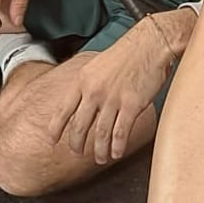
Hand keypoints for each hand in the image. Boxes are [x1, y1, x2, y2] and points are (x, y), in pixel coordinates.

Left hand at [47, 13, 185, 163]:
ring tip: (100, 158)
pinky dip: (117, 146)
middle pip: (80, 126)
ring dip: (99, 150)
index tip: (52, 140)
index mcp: (83, 81)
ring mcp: (112, 100)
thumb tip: (85, 100)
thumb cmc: (129, 53)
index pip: (64, 110)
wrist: (151, 44)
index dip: (56, 128)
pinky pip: (120, 132)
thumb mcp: (98, 64)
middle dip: (77, 144)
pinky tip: (116, 153)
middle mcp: (94, 92)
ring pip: (100, 133)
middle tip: (78, 153)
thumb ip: (89, 83)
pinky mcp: (131, 105)